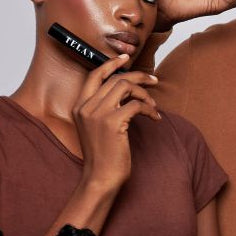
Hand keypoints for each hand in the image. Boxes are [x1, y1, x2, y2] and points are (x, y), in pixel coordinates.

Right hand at [73, 55, 160, 190]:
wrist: (100, 177)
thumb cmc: (103, 155)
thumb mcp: (98, 127)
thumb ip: (105, 108)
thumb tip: (127, 90)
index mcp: (79, 106)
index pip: (94, 75)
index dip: (111, 64)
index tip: (126, 57)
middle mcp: (86, 106)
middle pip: (116, 79)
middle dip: (139, 77)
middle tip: (154, 81)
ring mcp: (98, 113)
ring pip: (126, 87)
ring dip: (145, 94)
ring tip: (154, 106)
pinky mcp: (112, 122)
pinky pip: (137, 105)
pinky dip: (150, 109)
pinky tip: (156, 118)